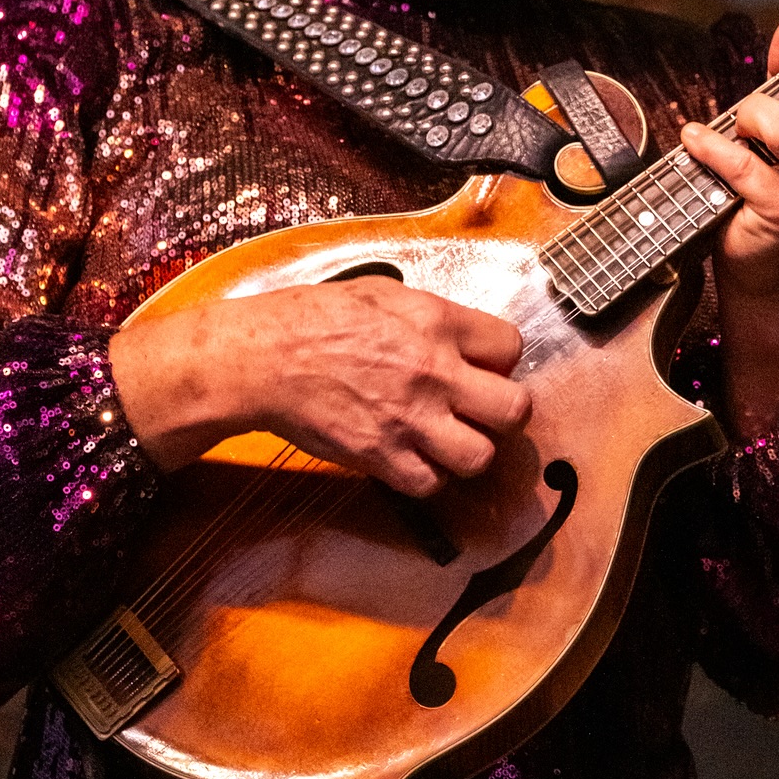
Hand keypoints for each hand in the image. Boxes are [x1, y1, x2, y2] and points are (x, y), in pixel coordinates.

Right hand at [110, 275, 531, 495]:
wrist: (265, 357)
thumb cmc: (317, 317)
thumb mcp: (386, 293)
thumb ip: (435, 316)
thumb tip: (466, 338)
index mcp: (438, 322)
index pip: (512, 346)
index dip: (501, 359)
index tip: (483, 365)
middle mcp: (434, 372)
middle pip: (513, 410)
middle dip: (504, 412)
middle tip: (482, 410)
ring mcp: (410, 419)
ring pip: (480, 457)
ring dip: (470, 451)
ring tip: (451, 439)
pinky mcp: (382, 457)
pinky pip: (430, 484)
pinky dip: (428, 477)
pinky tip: (415, 457)